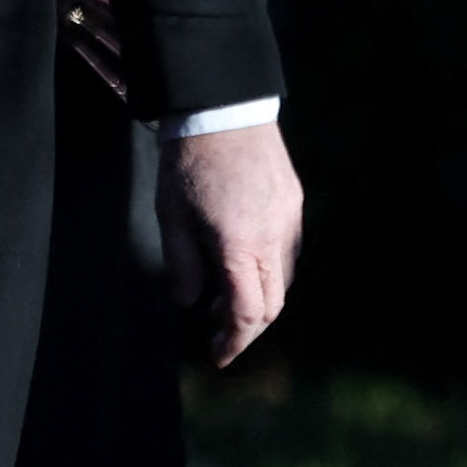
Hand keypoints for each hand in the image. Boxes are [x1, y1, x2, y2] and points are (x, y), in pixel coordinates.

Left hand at [163, 120, 300, 366]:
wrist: (223, 108)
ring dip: (259, 299)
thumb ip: (181, 266)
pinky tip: (242, 264)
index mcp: (241, 247)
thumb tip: (189, 303)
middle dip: (248, 328)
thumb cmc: (189, 162)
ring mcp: (290, 221)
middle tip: (218, 331)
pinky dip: (269, 272)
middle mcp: (274, 238)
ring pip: (284, 280)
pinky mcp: (294, 204)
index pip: (249, 314)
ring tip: (224, 297)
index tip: (218, 357)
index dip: (234, 342)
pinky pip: (288, 252)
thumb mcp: (171, 218)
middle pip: (273, 304)